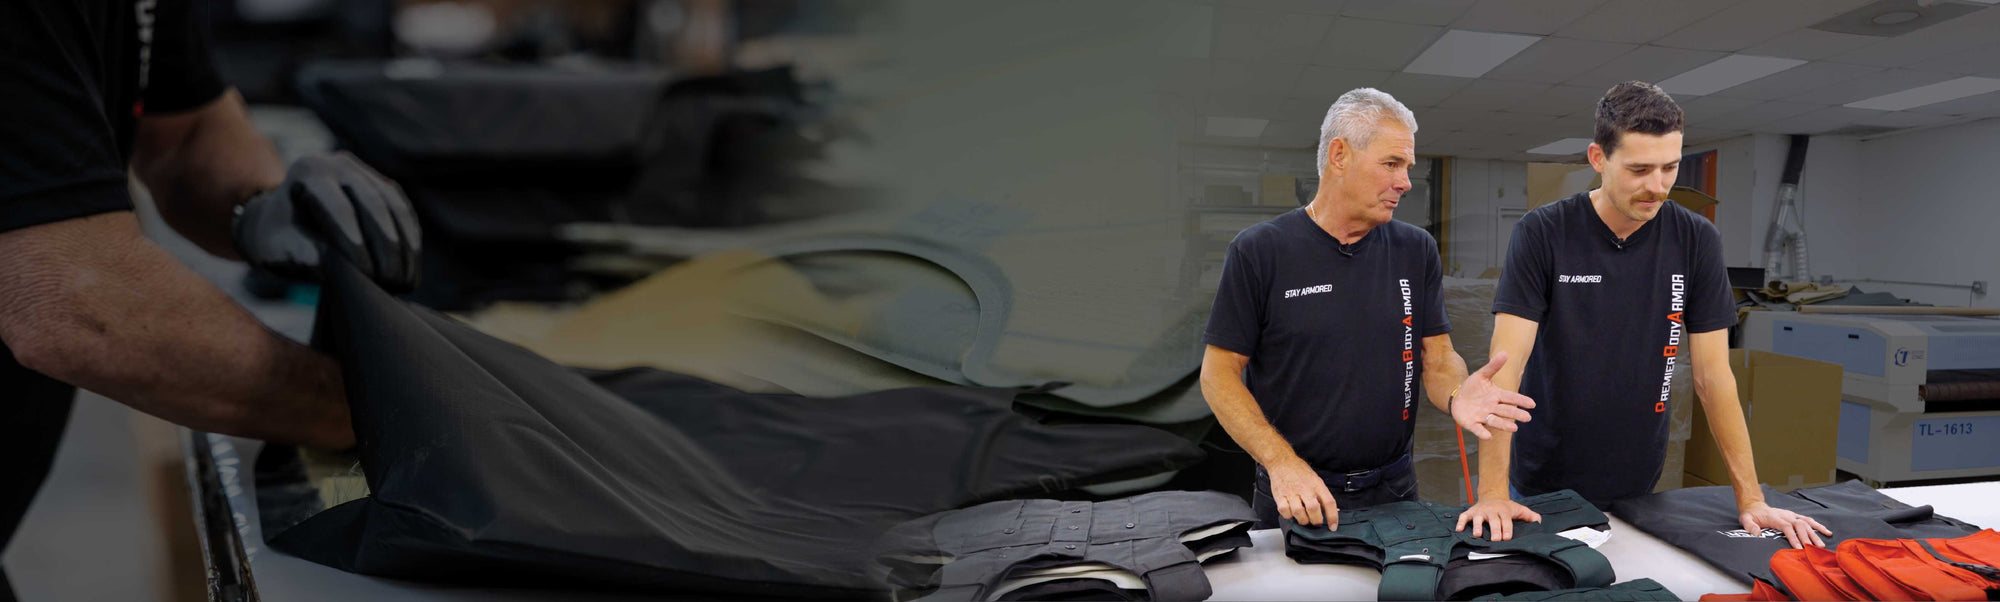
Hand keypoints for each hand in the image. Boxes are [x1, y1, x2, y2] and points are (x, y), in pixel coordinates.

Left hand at [234, 152, 421, 291]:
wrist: (282, 216)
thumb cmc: (277, 234)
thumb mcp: (274, 244)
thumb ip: (297, 250)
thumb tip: (325, 261)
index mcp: (310, 172)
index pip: (339, 207)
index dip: (355, 240)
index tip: (366, 273)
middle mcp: (340, 164)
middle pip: (373, 203)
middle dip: (386, 245)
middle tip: (391, 281)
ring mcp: (365, 172)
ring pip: (394, 206)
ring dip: (404, 244)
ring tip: (405, 279)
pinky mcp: (383, 185)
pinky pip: (403, 210)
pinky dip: (409, 236)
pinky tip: (411, 262)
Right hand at [1268, 460, 1339, 527]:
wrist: (1282, 461)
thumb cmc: (1299, 471)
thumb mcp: (1315, 479)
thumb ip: (1322, 494)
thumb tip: (1331, 510)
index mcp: (1316, 484)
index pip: (1329, 502)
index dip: (1332, 517)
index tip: (1333, 526)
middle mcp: (1305, 488)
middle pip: (1313, 509)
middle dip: (1316, 521)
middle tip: (1316, 522)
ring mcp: (1291, 492)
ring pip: (1299, 513)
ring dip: (1303, 520)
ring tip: (1304, 519)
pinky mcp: (1279, 496)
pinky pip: (1284, 511)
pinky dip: (1289, 516)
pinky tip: (1291, 513)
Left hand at [1452, 351, 1536, 438]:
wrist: (1458, 398)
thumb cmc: (1473, 387)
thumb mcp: (1481, 375)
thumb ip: (1493, 366)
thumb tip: (1505, 352)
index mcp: (1496, 395)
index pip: (1511, 398)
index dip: (1521, 401)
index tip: (1532, 404)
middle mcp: (1492, 407)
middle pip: (1506, 411)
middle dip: (1516, 414)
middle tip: (1527, 418)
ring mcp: (1482, 416)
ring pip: (1495, 421)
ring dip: (1504, 425)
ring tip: (1514, 429)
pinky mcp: (1472, 423)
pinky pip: (1478, 428)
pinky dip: (1482, 432)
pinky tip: (1488, 436)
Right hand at [1456, 496, 1540, 539]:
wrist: (1492, 496)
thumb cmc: (1506, 507)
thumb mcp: (1519, 509)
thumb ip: (1530, 516)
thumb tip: (1539, 522)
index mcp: (1503, 510)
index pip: (1506, 520)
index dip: (1507, 529)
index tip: (1507, 537)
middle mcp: (1491, 511)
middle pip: (1493, 521)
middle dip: (1494, 530)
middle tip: (1496, 539)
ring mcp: (1480, 512)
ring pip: (1478, 519)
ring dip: (1477, 526)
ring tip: (1477, 535)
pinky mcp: (1470, 512)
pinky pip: (1464, 517)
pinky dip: (1460, 522)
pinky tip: (1459, 530)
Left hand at [1741, 502, 1830, 548]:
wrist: (1755, 505)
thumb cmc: (1751, 515)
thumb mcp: (1745, 519)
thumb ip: (1750, 526)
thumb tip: (1757, 533)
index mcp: (1775, 517)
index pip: (1787, 527)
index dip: (1793, 537)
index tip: (1799, 548)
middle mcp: (1785, 515)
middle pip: (1799, 525)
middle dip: (1807, 537)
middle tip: (1813, 549)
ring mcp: (1791, 515)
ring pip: (1806, 523)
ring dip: (1815, 533)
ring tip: (1821, 545)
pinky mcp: (1795, 516)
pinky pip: (1808, 520)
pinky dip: (1818, 526)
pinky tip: (1827, 532)